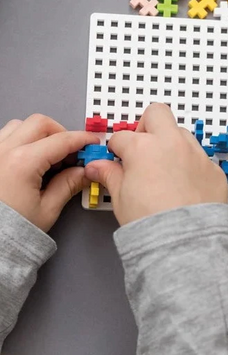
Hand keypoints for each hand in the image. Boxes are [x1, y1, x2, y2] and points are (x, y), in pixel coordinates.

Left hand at [0, 114, 98, 231]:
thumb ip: (69, 184)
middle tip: (72, 151)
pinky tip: (31, 160)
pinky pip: (5, 137)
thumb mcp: (47, 209)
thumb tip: (84, 171)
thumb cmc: (10, 231)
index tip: (93, 142)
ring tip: (50, 156)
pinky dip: (22, 140)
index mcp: (22, 163)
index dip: (82, 139)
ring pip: (20, 125)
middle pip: (40, 123)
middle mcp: (3, 151)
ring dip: (40, 135)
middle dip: (61, 133)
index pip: (61, 140)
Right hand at [85, 103, 227, 225]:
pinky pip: (200, 158)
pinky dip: (191, 165)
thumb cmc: (150, 223)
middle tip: (143, 147)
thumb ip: (110, 175)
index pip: (122, 137)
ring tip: (165, 168)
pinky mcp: (213, 170)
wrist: (184, 243)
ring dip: (171, 143)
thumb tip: (97, 166)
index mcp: (143, 148)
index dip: (116, 148)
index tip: (117, 158)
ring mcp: (196, 154)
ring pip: (182, 133)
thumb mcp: (121, 198)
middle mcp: (172, 144)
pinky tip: (185, 186)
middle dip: (146, 125)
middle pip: (157, 114)